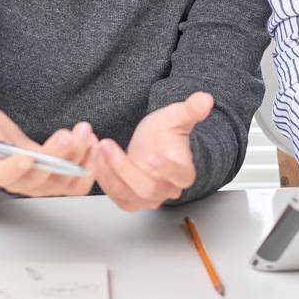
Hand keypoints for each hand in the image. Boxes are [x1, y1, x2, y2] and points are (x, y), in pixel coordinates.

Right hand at [0, 69, 96, 197]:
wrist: (7, 152)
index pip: (6, 174)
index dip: (16, 167)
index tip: (27, 156)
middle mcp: (23, 183)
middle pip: (42, 177)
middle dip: (58, 156)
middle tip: (73, 134)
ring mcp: (44, 186)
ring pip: (65, 181)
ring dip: (80, 157)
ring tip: (87, 132)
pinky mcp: (62, 183)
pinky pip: (79, 185)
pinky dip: (90, 168)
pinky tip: (94, 144)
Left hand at [87, 92, 213, 211]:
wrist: (149, 146)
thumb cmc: (164, 134)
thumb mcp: (175, 117)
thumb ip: (190, 109)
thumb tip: (206, 99)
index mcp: (183, 172)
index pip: (181, 177)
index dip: (168, 169)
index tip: (153, 157)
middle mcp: (166, 190)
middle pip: (147, 188)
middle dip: (124, 167)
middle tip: (106, 145)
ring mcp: (146, 198)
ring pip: (126, 194)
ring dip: (108, 172)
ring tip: (96, 148)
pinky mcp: (128, 200)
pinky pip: (113, 195)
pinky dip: (101, 176)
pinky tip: (93, 156)